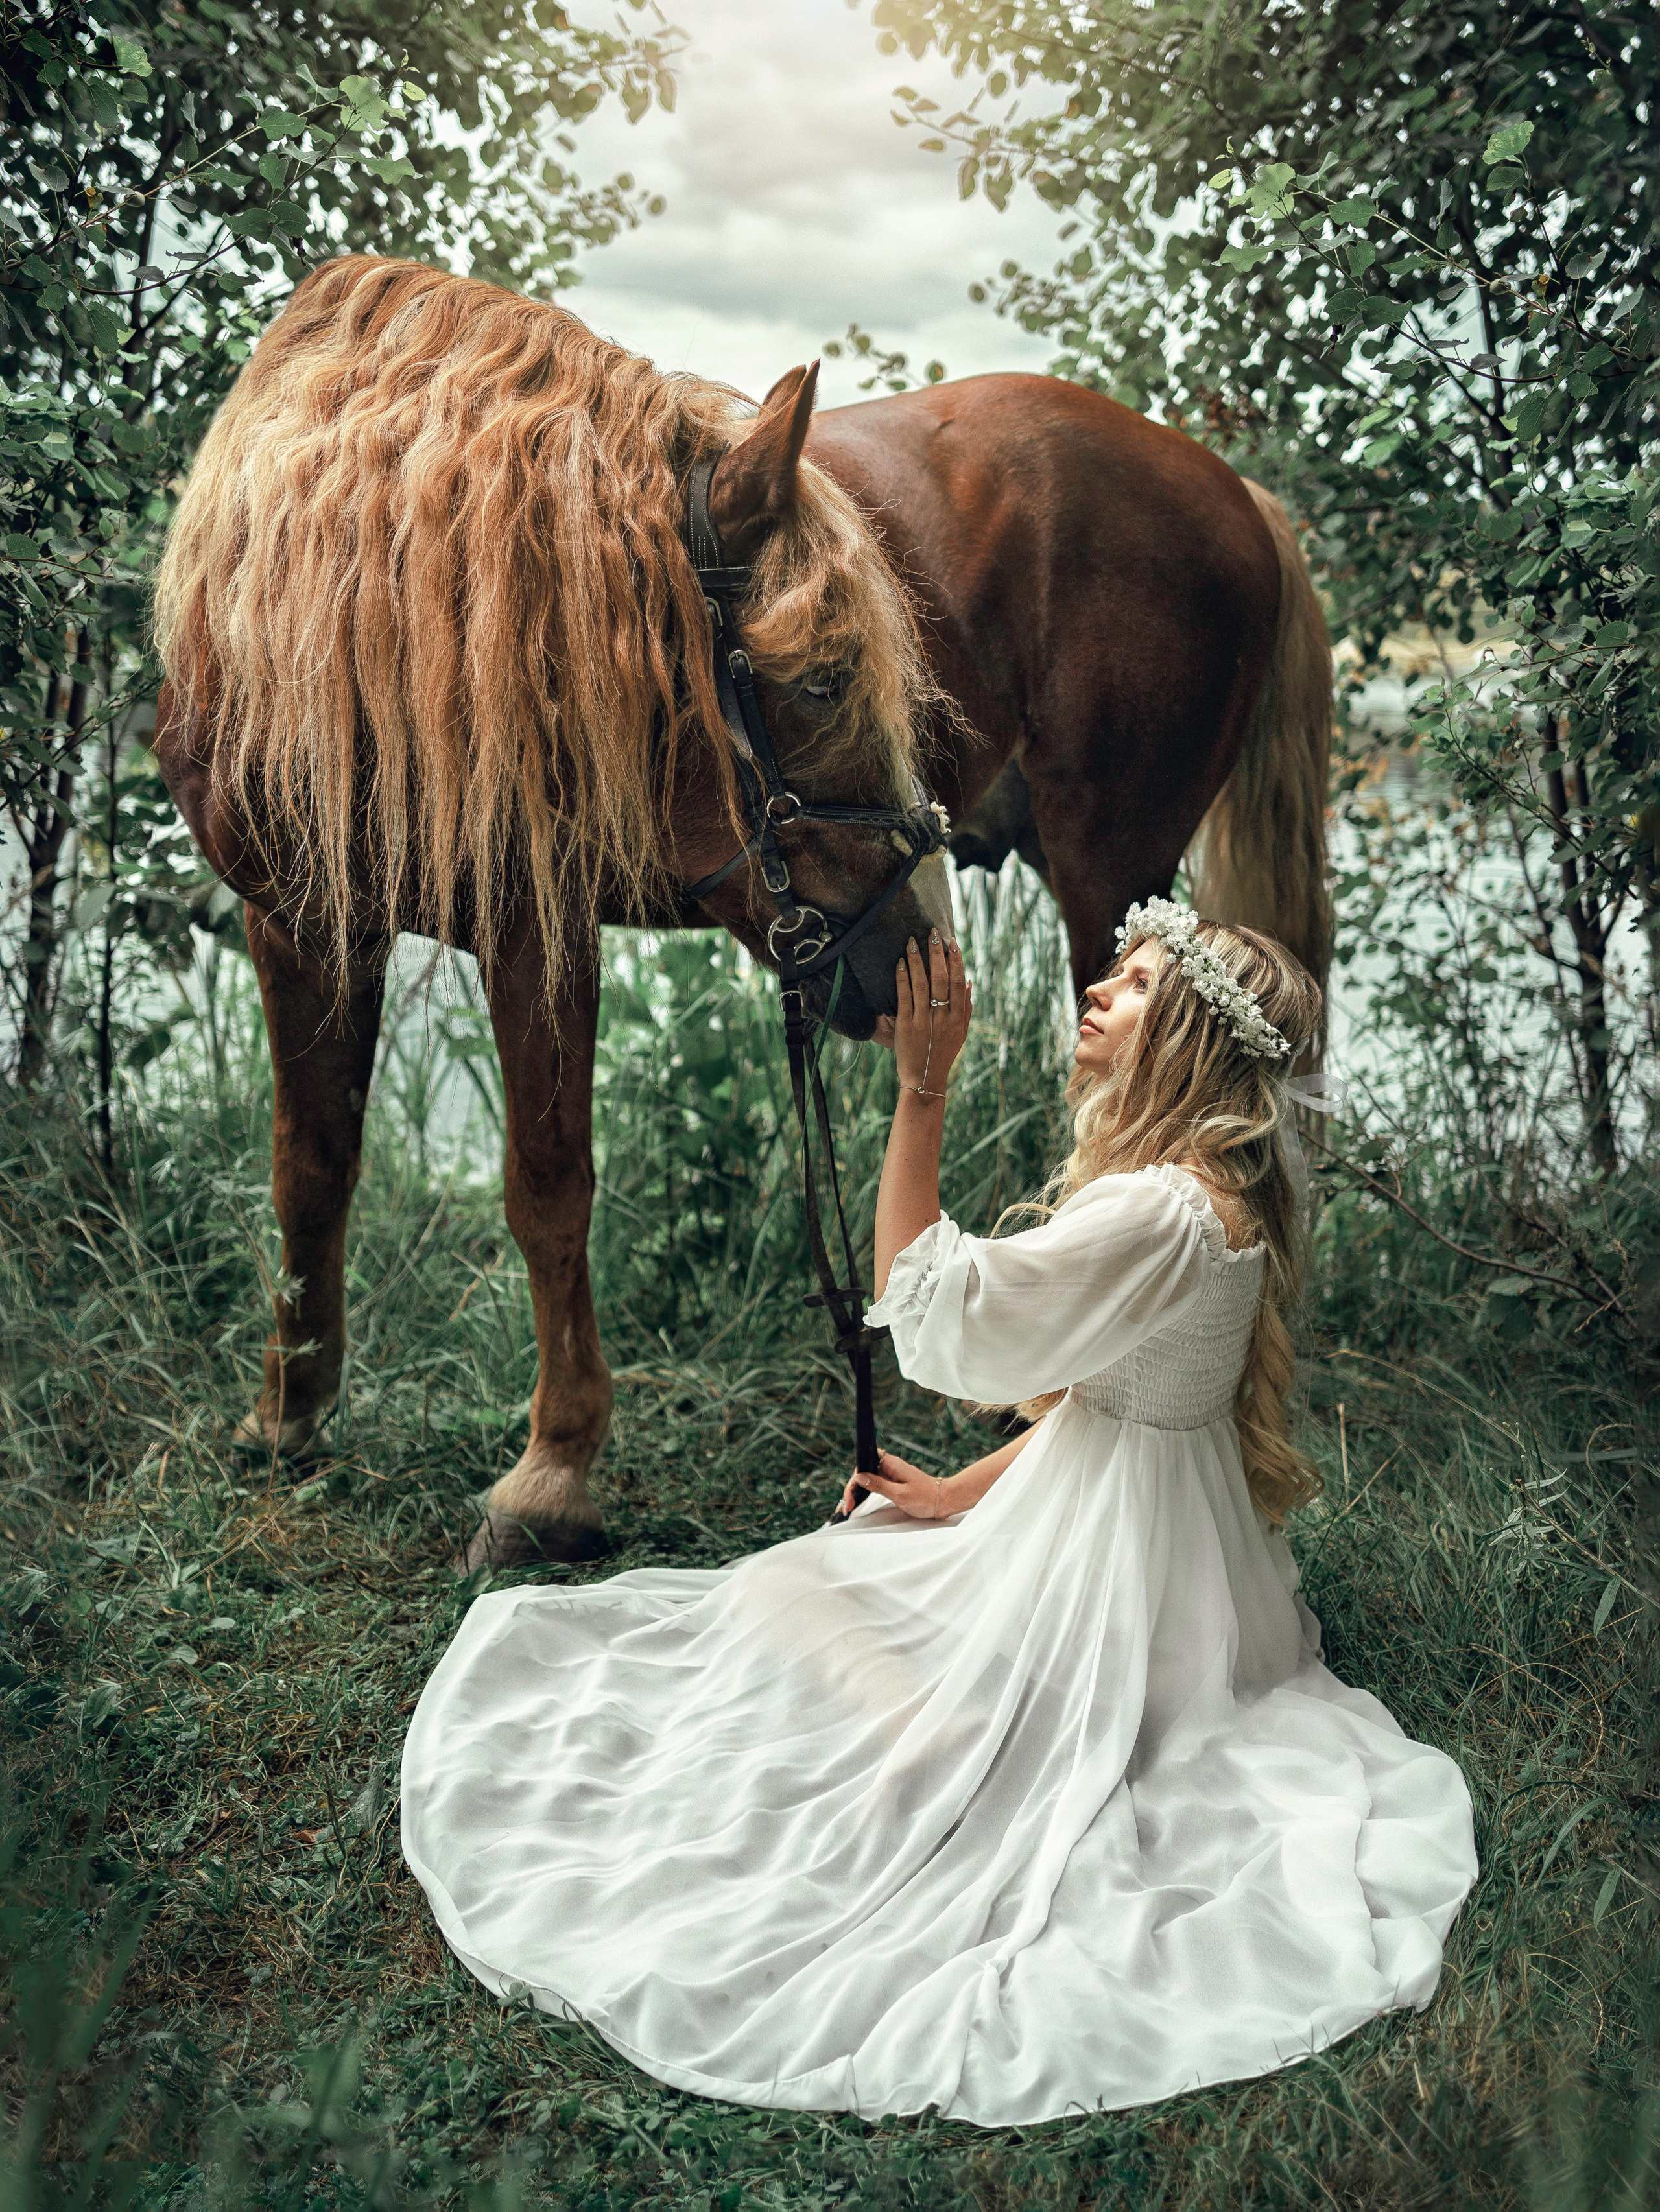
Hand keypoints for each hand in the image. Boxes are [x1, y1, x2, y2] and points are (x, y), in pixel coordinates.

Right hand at [838, 1449, 953, 1520]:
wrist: (944, 1500)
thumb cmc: (925, 1497)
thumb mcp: (900, 1494)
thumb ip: (878, 1485)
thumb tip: (859, 1476)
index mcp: (890, 1464)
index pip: (862, 1467)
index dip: (853, 1484)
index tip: (849, 1500)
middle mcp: (889, 1466)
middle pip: (862, 1474)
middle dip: (852, 1490)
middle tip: (846, 1507)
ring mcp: (891, 1474)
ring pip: (867, 1480)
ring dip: (856, 1492)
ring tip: (846, 1507)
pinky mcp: (893, 1482)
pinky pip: (875, 1485)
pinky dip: (865, 1493)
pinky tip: (858, 1502)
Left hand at [882, 934, 969, 1099]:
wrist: (924, 1079)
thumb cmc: (943, 1054)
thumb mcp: (961, 1033)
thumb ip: (967, 1008)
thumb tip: (970, 981)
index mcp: (958, 1018)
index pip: (959, 983)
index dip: (956, 961)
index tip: (952, 942)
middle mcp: (943, 1017)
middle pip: (942, 979)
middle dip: (937, 954)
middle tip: (932, 934)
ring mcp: (924, 1020)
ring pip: (922, 984)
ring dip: (917, 960)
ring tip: (912, 942)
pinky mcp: (906, 1025)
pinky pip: (904, 996)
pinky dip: (903, 977)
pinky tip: (901, 963)